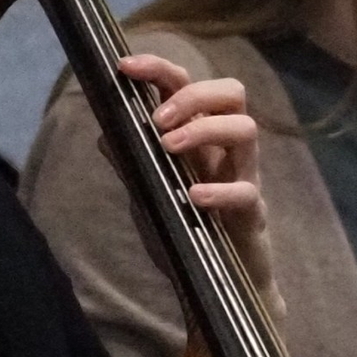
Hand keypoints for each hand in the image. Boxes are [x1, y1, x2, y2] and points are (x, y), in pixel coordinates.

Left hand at [120, 55, 276, 304]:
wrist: (220, 290)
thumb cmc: (188, 234)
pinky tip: (193, 198)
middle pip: (232, 92)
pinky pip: (246, 193)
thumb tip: (103, 130)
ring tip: (170, 147)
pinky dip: (219, 190)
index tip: (124, 66)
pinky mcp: (252, 215)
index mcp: (201, 138)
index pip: (187, 86)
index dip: (159, 69)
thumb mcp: (150, 195)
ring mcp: (243, 179)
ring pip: (246, 129)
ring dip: (205, 129)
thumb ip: (132, 164)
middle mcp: (226, 151)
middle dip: (192, 94)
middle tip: (159, 119)